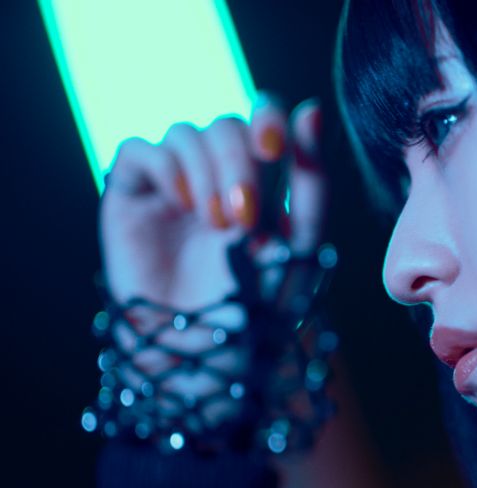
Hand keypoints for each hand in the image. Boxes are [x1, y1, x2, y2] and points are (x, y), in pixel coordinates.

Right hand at [100, 93, 325, 311]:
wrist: (205, 356)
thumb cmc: (260, 307)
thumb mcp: (300, 243)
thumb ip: (312, 181)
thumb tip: (315, 110)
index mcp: (259, 181)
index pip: (263, 119)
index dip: (268, 117)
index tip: (275, 148)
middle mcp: (214, 176)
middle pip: (226, 124)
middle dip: (240, 162)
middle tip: (245, 216)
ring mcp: (172, 185)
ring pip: (185, 132)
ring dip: (206, 172)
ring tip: (216, 223)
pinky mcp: (130, 197)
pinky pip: (139, 149)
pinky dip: (164, 167)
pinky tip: (182, 206)